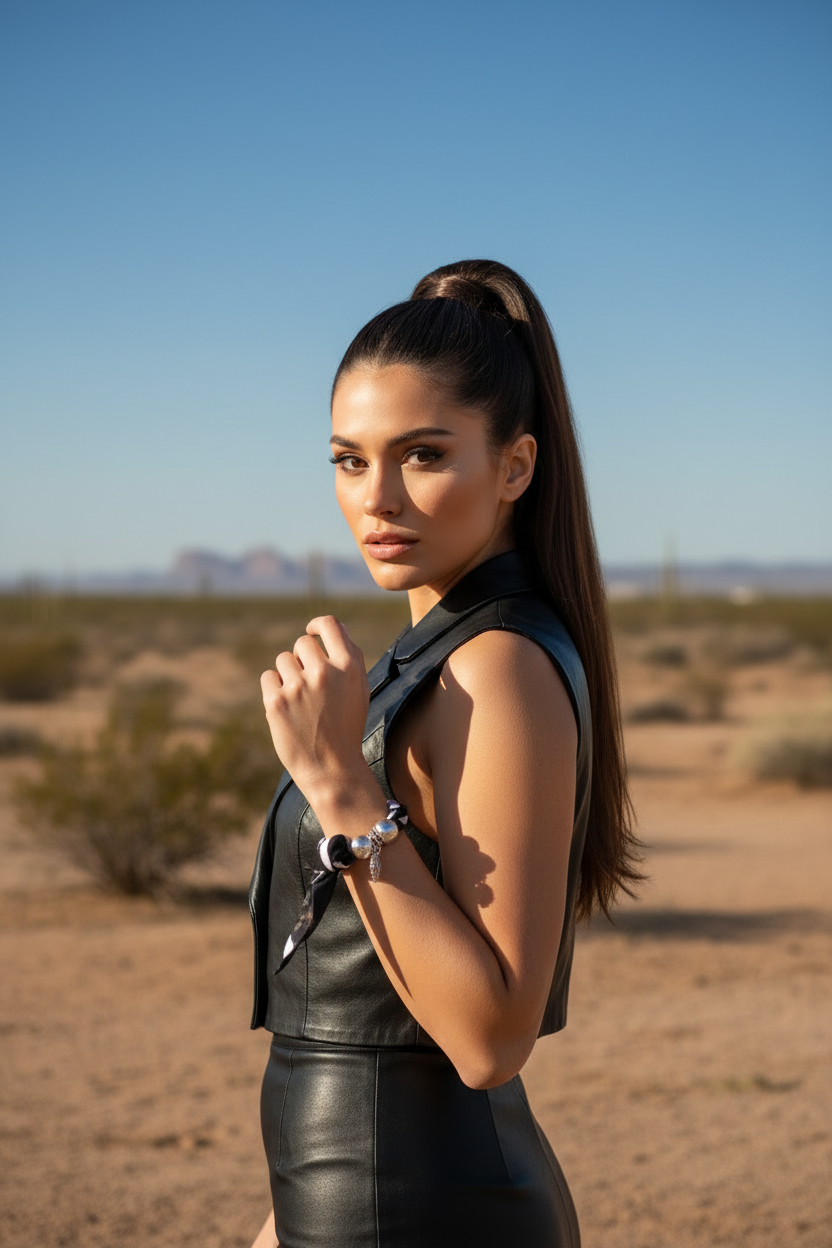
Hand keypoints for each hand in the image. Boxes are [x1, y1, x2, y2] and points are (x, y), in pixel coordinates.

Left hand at [260, 615, 369, 797]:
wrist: (331, 769)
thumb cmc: (346, 727)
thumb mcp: (360, 690)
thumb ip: (350, 656)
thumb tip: (334, 627)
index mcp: (349, 667)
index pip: (329, 625)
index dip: (317, 625)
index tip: (312, 632)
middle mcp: (324, 672)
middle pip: (302, 643)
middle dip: (302, 659)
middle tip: (308, 685)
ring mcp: (298, 686)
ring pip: (283, 660)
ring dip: (288, 675)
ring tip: (300, 701)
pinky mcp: (275, 701)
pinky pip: (268, 677)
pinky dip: (274, 689)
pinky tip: (287, 708)